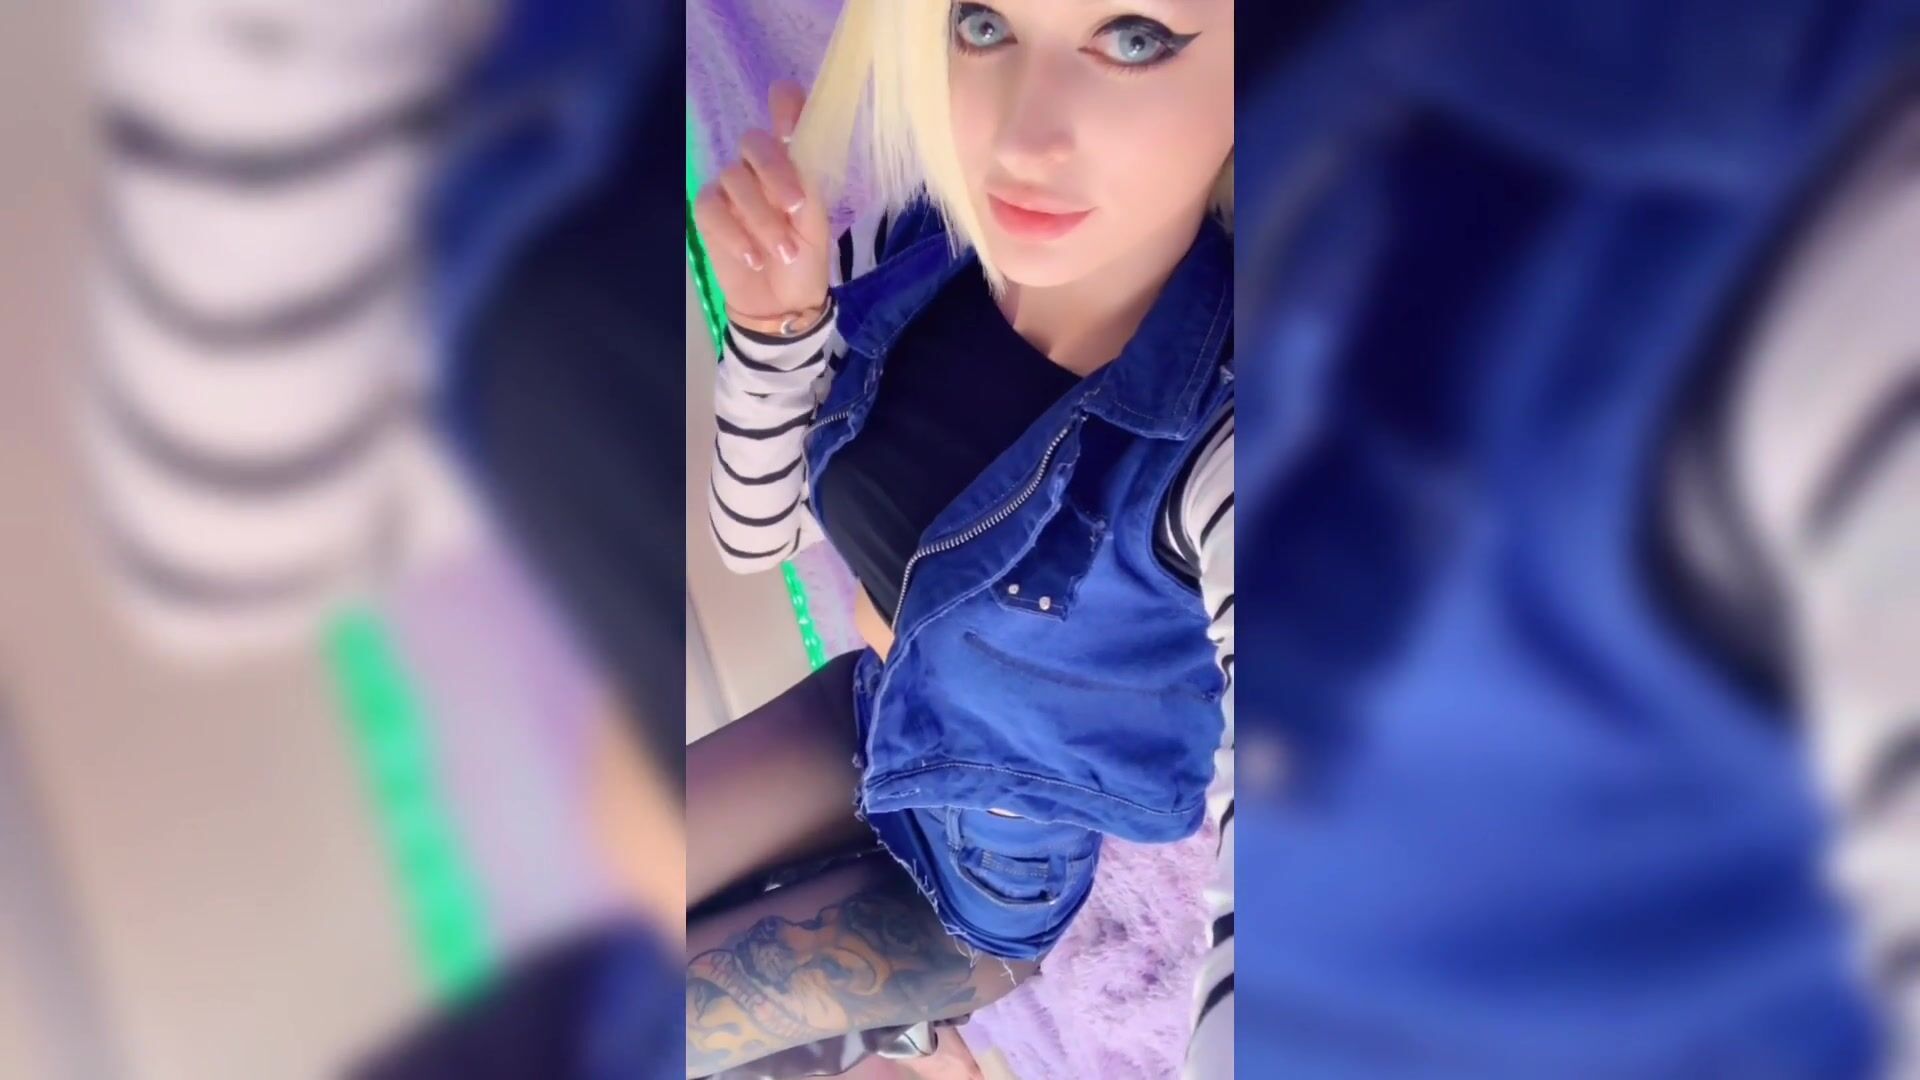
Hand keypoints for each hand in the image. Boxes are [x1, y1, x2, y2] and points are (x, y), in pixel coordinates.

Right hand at [693, 81, 831, 334]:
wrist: (783, 302)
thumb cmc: (804, 258)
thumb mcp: (816, 223)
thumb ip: (807, 182)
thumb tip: (798, 143)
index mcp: (791, 162)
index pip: (785, 115)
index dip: (785, 106)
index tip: (786, 105)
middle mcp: (757, 167)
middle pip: (754, 143)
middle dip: (775, 172)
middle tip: (795, 208)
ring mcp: (730, 188)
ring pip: (733, 178)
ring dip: (762, 218)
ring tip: (783, 251)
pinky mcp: (709, 214)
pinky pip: (711, 208)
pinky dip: (734, 233)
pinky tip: (752, 257)